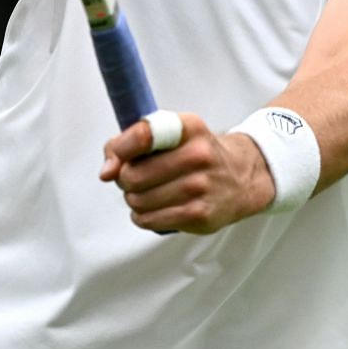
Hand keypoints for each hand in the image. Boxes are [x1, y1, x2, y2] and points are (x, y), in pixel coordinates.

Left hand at [100, 113, 274, 233]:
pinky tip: (155, 208)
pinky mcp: (200, 215)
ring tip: (149, 193)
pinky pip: (149, 220)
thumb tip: (106, 172)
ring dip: (134, 199)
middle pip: (133, 175)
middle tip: (137, 178)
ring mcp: (200, 187)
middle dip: (126, 180)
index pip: (143, 134)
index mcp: (188, 128)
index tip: (115, 161)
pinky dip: (143, 217)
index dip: (120, 149)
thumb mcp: (171, 134)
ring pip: (137, 201)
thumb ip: (130, 142)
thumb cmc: (195, 154)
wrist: (241, 178)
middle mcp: (197, 155)